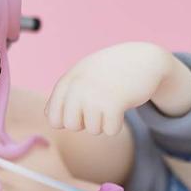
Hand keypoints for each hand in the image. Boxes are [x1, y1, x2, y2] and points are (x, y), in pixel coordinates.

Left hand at [45, 42, 190, 136]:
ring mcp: (95, 95)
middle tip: (98, 105)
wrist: (142, 59)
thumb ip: (64, 94)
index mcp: (67, 81)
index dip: (68, 120)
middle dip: (86, 122)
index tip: (80, 109)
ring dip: (104, 122)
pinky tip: (122, 106)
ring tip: (111, 101)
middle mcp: (77, 87)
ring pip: (93, 130)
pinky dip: (117, 124)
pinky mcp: (114, 103)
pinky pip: (110, 131)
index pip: (53, 118)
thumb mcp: (82, 76)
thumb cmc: (109, 71)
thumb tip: (48, 115)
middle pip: (72, 126)